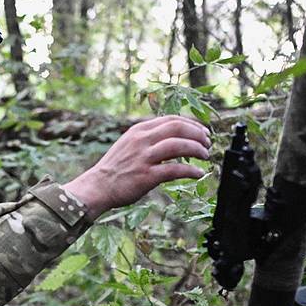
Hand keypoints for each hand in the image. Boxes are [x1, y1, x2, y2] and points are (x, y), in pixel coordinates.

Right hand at [62, 116, 210, 215]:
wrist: (98, 186)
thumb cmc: (115, 168)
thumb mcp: (129, 144)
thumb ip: (148, 138)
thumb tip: (173, 137)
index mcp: (139, 130)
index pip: (171, 119)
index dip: (191, 124)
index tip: (202, 131)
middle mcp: (142, 140)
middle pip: (178, 128)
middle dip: (197, 134)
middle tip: (207, 142)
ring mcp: (144, 158)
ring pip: (179, 145)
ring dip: (197, 149)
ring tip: (206, 155)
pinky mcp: (146, 176)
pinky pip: (175, 170)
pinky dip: (190, 171)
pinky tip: (198, 174)